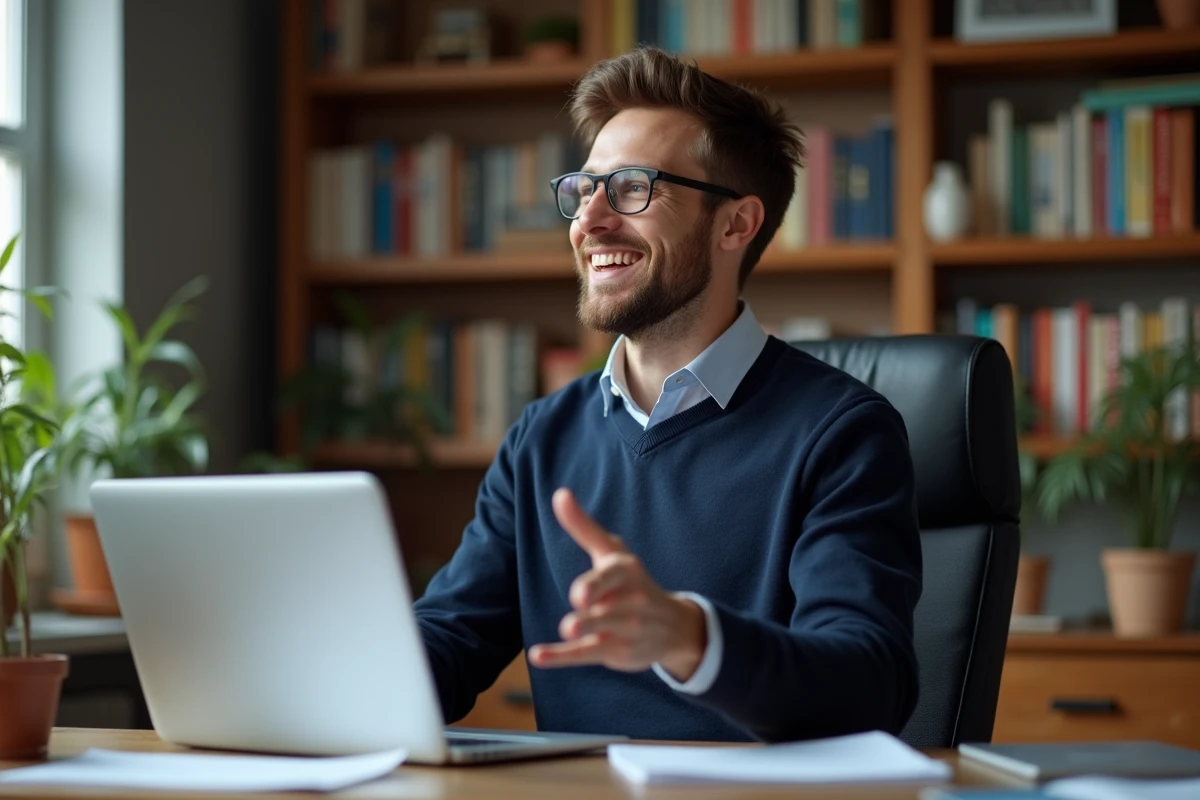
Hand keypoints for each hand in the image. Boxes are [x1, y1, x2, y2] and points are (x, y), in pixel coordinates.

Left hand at [528, 488, 706, 680]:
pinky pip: (587, 654)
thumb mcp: (611, 552)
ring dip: (584, 631)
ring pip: (600, 631)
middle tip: (578, 604)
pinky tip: (538, 656)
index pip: (611, 576)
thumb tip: (559, 494)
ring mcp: (623, 628)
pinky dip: (562, 657)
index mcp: (625, 572)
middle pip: (607, 607)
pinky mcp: (614, 650)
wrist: (673, 626)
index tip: (580, 590)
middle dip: (594, 609)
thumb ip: (584, 526)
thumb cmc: (631, 582)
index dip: (597, 583)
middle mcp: (629, 602)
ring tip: (566, 629)